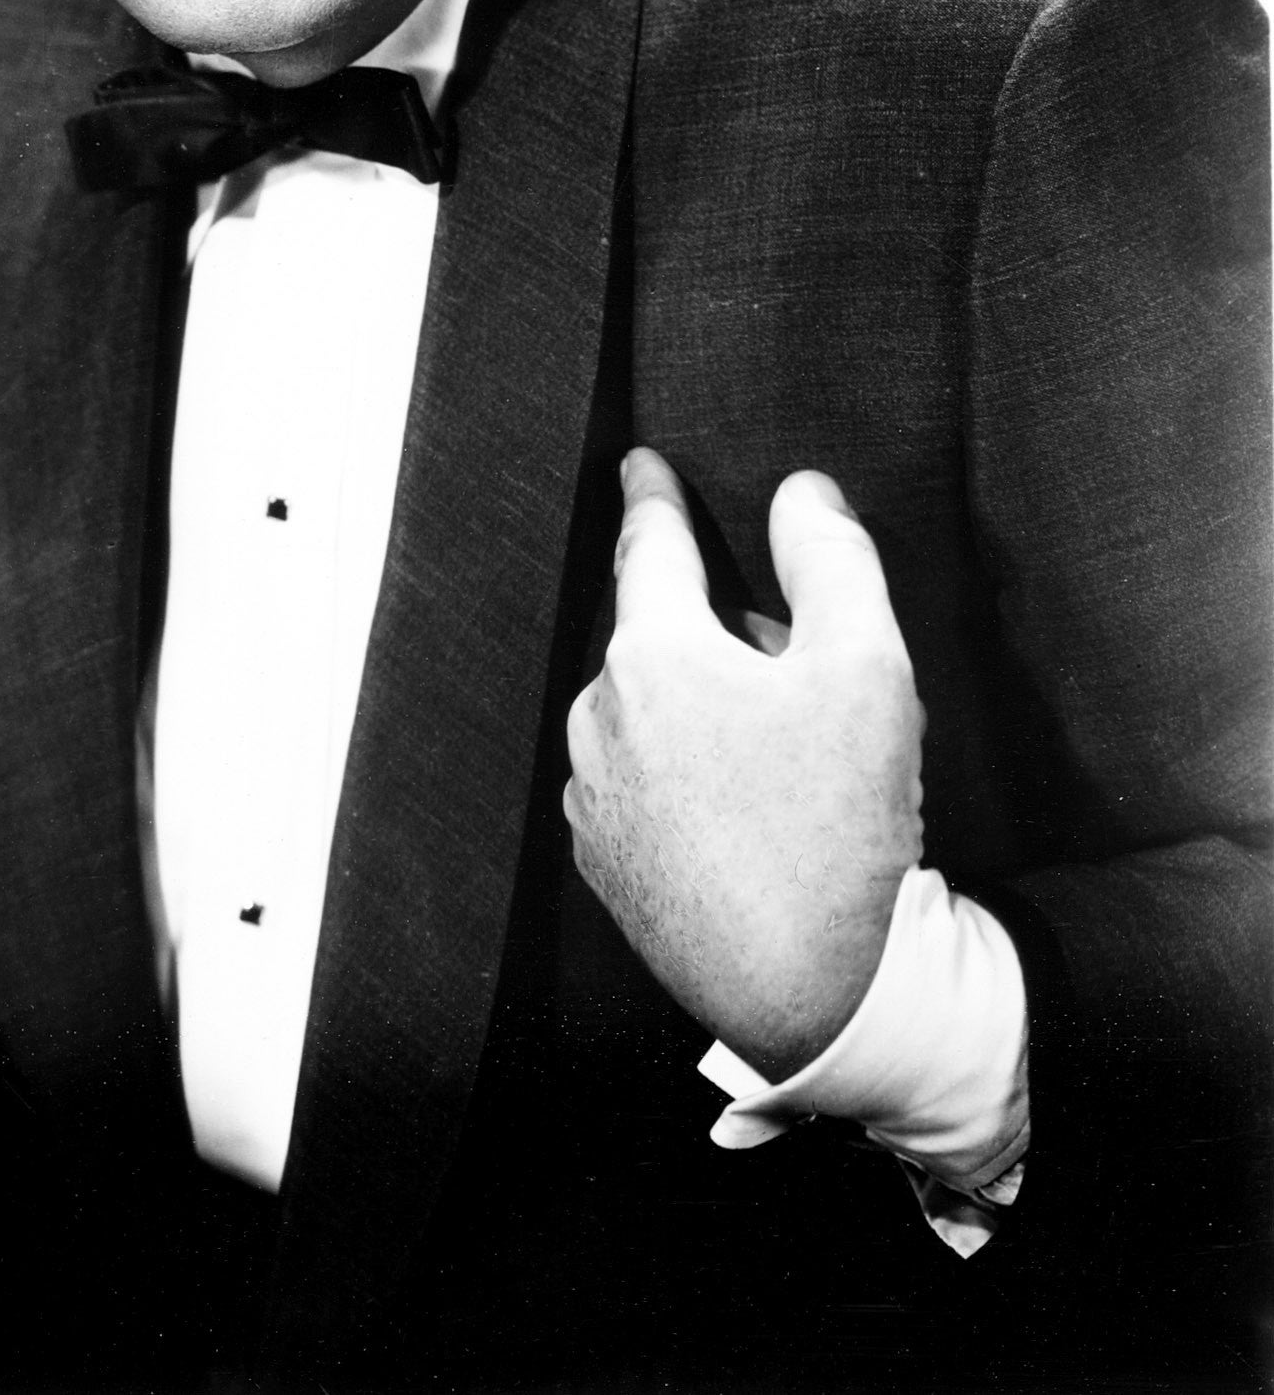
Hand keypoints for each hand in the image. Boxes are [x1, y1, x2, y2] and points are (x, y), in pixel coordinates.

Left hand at [563, 449, 924, 1079]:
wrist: (814, 995)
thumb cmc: (840, 827)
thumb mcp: (866, 670)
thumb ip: (832, 562)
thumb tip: (801, 492)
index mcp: (652, 655)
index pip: (647, 546)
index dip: (652, 496)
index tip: (640, 464)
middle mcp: (599, 717)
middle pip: (661, 639)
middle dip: (717, 638)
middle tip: (799, 681)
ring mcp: (593, 796)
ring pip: (651, 715)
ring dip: (704, 715)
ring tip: (789, 771)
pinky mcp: (605, 863)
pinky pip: (643, 785)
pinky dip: (687, 781)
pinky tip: (753, 823)